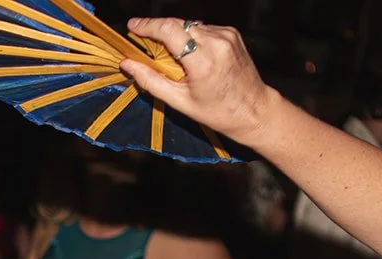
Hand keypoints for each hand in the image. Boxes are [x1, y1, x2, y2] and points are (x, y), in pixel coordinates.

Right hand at [121, 19, 277, 146]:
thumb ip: (151, 81)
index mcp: (203, 61)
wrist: (253, 110)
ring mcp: (226, 35)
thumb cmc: (217, 111)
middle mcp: (217, 43)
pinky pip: (203, 29)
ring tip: (172, 56)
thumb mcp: (180, 102)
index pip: (170, 30)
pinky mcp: (232, 33)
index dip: (148, 25)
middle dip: (158, 29)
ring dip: (176, 35)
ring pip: (190, 25)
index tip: (133, 26)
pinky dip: (192, 38)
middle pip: (178, 24)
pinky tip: (193, 55)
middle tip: (143, 39)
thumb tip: (127, 64)